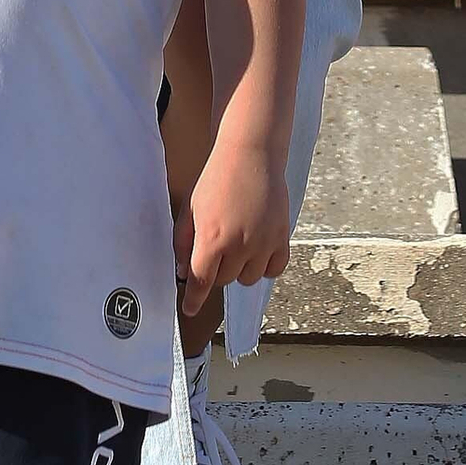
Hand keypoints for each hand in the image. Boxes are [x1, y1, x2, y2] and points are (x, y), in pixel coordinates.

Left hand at [175, 134, 290, 315]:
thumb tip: (184, 272)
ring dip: (240, 269)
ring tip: (237, 242)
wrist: (250, 154)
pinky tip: (257, 249)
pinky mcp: (282, 238)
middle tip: (216, 246)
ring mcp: (264, 243)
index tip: (189, 310)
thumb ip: (183, 242)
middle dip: (216, 270)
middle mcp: (240, 246)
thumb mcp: (190, 208)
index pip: (202, 281)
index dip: (194, 299)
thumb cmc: (215, 179)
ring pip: (249, 279)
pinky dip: (265, 266)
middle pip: (225, 280)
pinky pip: (274, 270)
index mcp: (212, 238)